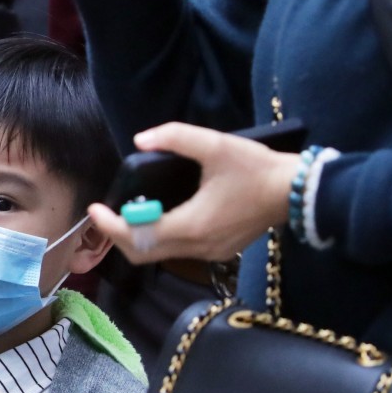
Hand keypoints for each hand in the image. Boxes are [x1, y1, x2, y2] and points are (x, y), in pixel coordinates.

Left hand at [87, 122, 299, 263]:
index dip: (111, 224)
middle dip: (118, 235)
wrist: (297, 191)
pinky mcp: (219, 252)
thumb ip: (175, 137)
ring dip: (138, 238)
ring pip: (159, 255)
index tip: (94, 209)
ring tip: (125, 213)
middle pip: (142, 252)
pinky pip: (178, 251)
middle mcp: (197, 246)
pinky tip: (157, 217)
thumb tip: (140, 140)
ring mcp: (209, 253)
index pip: (138, 235)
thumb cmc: (257, 168)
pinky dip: (159, 239)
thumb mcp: (216, 145)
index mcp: (192, 224)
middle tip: (104, 213)